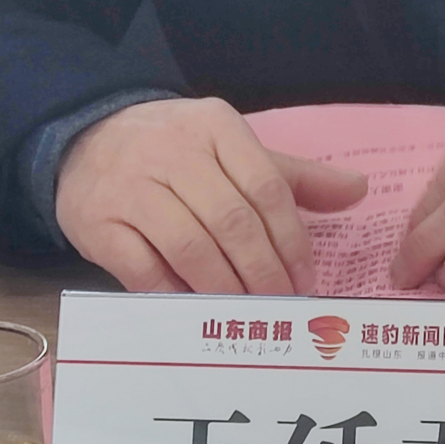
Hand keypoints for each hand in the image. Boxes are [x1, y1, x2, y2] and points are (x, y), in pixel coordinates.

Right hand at [54, 96, 367, 294]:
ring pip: (192, 246)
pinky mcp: (98, 221)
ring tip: (247, 316)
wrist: (86, 137)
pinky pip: (144, 269)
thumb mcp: (231, 148)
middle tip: (283, 307)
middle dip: (265, 271)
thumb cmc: (175, 151)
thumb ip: (291, 176)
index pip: (267, 187)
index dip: (292, 239)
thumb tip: (358, 190)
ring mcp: (132, 186)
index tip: (306, 279)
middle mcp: (173, 151)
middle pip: (233, 220)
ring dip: (226, 289)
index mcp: (216, 127)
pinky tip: (197, 313)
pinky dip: (175, 295)